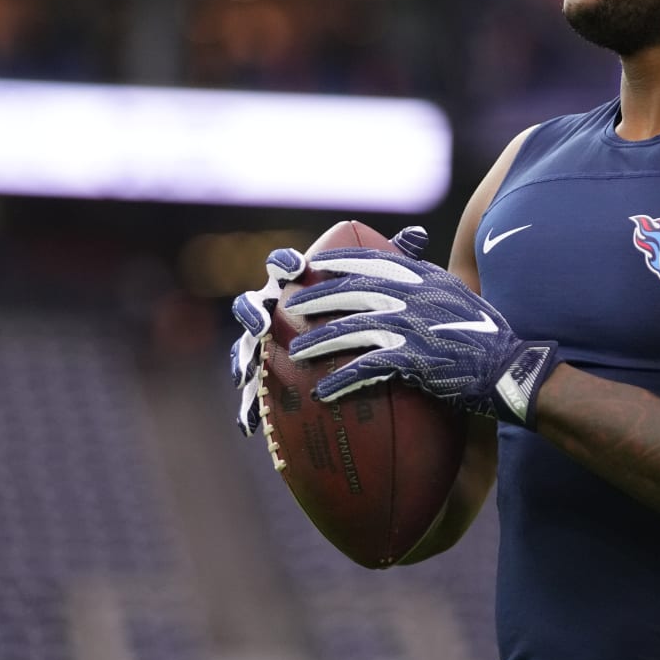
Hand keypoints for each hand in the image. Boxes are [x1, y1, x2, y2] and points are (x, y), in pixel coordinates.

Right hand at [228, 225, 429, 436]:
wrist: (351, 356)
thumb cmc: (364, 316)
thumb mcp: (382, 290)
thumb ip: (393, 261)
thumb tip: (416, 234)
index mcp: (296, 287)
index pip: (282, 268)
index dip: (282, 263)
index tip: (294, 267)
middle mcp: (273, 314)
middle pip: (251, 305)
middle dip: (251, 310)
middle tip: (262, 321)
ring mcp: (263, 348)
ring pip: (244, 350)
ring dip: (242, 359)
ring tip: (247, 375)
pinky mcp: (264, 382)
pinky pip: (251, 396)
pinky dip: (248, 407)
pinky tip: (250, 425)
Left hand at [284, 248, 558, 426]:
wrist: (511, 370)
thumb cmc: (489, 339)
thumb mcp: (462, 299)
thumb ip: (434, 288)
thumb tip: (412, 279)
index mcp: (427, 278)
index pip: (375, 259)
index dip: (341, 259)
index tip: (316, 262)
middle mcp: (416, 295)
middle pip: (353, 289)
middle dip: (317, 297)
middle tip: (292, 307)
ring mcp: (413, 325)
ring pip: (351, 327)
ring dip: (319, 341)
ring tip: (295, 353)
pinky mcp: (412, 358)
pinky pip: (365, 367)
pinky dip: (340, 379)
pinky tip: (322, 390)